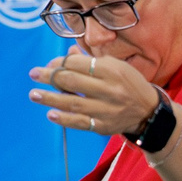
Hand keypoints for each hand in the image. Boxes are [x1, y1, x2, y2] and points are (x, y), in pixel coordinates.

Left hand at [29, 49, 159, 137]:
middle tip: (34, 74)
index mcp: (111, 70)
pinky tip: (50, 114)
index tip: (48, 64)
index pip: (77, 64)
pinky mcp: (103, 125)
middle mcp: (109, 89)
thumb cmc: (127, 84)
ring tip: (34, 94)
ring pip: (73, 102)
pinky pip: (80, 122)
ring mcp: (106, 109)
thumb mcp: (115, 66)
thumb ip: (90, 61)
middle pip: (72, 81)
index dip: (59, 63)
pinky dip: (64, 119)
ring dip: (50, 98)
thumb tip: (67, 55)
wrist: (148, 111)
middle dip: (49, 77)